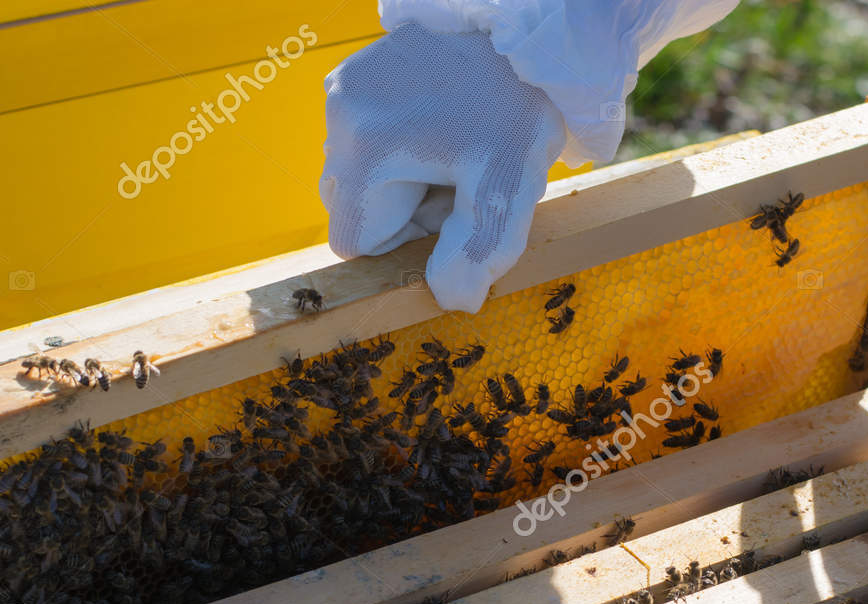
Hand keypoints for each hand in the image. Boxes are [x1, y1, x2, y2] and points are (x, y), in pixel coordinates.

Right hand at [320, 23, 566, 313]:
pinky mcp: (354, 73)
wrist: (528, 40)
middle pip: (352, 208)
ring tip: (450, 148)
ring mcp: (342, 89)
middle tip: (456, 176)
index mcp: (366, 150)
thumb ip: (476, 252)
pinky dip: (397, 148)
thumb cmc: (518, 110)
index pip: (355, 241)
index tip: (450, 207)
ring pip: (358, 176)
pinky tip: (439, 125)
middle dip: (402, 210)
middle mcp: (339, 115)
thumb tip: (451, 299)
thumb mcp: (506, 188)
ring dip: (400, 180)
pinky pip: (363, 140)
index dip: (404, 241)